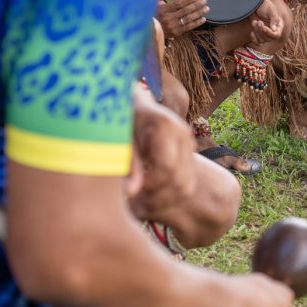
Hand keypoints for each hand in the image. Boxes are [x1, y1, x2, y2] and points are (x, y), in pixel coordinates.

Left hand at [127, 85, 196, 215]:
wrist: (129, 102)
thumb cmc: (118, 121)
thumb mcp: (118, 139)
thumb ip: (127, 163)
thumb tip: (132, 192)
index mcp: (165, 126)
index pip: (166, 169)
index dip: (148, 187)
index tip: (131, 194)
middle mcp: (182, 133)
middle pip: (179, 181)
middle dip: (156, 198)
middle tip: (134, 204)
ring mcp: (188, 142)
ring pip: (185, 186)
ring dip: (163, 201)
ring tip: (140, 203)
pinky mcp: (188, 152)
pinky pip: (186, 183)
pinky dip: (169, 196)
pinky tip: (149, 196)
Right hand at [157, 0, 208, 38]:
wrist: (150, 31)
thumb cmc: (153, 15)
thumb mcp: (155, 3)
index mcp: (163, 9)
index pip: (178, 4)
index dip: (187, 0)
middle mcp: (168, 18)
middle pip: (185, 11)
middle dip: (196, 5)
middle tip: (204, 0)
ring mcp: (173, 26)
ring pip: (188, 19)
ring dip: (199, 13)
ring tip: (206, 8)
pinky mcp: (177, 32)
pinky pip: (188, 27)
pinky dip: (196, 23)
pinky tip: (203, 19)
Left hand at [249, 0, 284, 46]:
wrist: (256, 4)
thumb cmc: (265, 5)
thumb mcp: (271, 10)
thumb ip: (274, 18)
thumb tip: (274, 29)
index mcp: (279, 26)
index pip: (277, 35)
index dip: (269, 33)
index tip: (263, 27)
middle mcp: (273, 31)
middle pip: (269, 39)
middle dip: (261, 31)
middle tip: (258, 21)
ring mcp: (266, 34)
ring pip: (262, 41)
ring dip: (257, 32)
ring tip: (254, 22)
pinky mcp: (259, 35)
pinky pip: (257, 42)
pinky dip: (254, 39)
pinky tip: (251, 32)